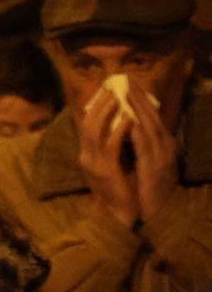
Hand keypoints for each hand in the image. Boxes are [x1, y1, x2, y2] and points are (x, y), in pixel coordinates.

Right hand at [78, 88, 138, 228]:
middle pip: (87, 123)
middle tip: (111, 88)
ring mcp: (93, 163)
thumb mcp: (110, 164)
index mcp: (86, 154)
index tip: (105, 91)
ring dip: (106, 112)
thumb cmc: (120, 188)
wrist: (120, 214)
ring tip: (117, 98)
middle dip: (99, 104)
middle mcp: (85, 156)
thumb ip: (108, 147)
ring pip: (94, 131)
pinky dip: (119, 130)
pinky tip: (129, 120)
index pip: (86, 125)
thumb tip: (117, 124)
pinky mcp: (105, 170)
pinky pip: (110, 145)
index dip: (94, 107)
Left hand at [129, 84, 179, 220]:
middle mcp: (164, 146)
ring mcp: (161, 156)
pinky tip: (131, 121)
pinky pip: (146, 147)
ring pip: (150, 127)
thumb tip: (129, 126)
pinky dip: (138, 133)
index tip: (129, 83)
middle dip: (139, 97)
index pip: (152, 116)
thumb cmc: (150, 187)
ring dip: (138, 109)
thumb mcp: (147, 161)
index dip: (141, 99)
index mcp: (162, 144)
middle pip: (152, 117)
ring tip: (127, 93)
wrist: (160, 212)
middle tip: (126, 79)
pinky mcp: (154, 167)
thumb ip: (141, 144)